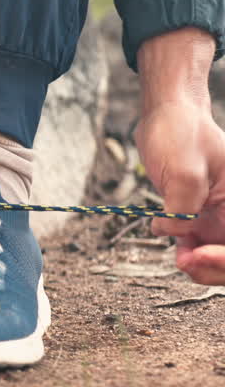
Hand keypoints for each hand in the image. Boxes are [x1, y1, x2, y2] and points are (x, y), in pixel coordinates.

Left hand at [134, 28, 224, 283]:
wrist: (167, 119)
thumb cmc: (180, 132)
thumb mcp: (183, 168)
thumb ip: (183, 206)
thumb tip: (176, 231)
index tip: (199, 255)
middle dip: (214, 268)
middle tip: (186, 261)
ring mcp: (221, 216)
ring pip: (219, 258)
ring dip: (200, 264)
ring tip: (179, 254)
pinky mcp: (202, 219)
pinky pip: (202, 248)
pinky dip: (187, 251)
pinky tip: (169, 233)